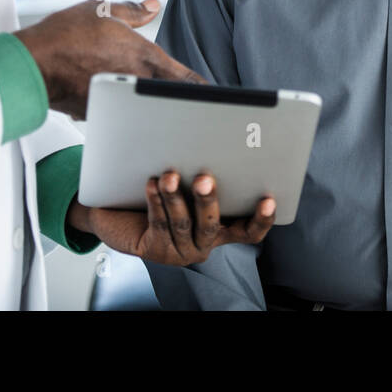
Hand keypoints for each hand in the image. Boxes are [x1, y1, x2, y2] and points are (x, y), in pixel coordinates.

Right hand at [13, 0, 206, 119]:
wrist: (32, 64)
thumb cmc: (64, 36)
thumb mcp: (102, 10)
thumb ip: (132, 10)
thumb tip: (152, 4)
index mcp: (144, 56)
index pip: (186, 78)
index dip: (204, 88)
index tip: (217, 95)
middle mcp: (136, 80)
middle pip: (169, 95)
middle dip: (178, 97)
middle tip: (191, 102)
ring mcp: (119, 101)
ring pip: (143, 104)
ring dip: (148, 102)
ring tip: (149, 99)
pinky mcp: (99, 112)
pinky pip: (118, 110)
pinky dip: (120, 106)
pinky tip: (111, 97)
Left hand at [68, 170, 275, 264]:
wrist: (124, 215)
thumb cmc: (167, 193)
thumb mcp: (191, 187)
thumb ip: (208, 175)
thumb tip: (216, 139)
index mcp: (222, 230)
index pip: (249, 231)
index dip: (261, 219)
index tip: (268, 199)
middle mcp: (204, 244)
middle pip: (212, 224)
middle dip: (208, 200)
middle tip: (204, 178)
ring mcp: (180, 251)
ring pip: (182, 223)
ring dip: (176, 197)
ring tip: (170, 175)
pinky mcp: (156, 251)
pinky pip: (158, 224)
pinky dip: (156, 202)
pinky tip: (152, 183)